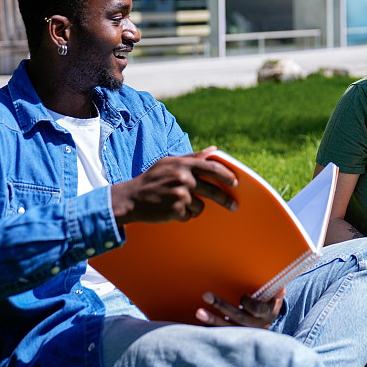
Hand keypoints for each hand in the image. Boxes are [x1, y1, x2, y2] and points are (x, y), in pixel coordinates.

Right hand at [111, 146, 237, 225]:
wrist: (130, 198)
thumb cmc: (152, 179)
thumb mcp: (170, 162)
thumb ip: (193, 157)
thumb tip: (215, 150)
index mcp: (183, 164)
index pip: (213, 168)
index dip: (227, 176)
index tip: (236, 182)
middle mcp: (183, 178)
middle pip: (213, 191)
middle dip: (225, 199)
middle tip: (234, 206)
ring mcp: (179, 195)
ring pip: (201, 206)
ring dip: (194, 208)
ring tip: (178, 203)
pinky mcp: (175, 210)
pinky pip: (189, 216)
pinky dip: (183, 215)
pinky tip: (171, 210)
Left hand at [195, 288, 285, 328]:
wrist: (266, 331)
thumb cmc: (268, 307)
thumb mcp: (275, 300)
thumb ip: (277, 294)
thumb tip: (282, 288)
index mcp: (267, 315)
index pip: (257, 310)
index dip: (248, 302)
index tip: (242, 296)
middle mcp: (255, 326)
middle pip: (237, 317)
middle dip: (221, 306)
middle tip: (206, 295)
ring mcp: (243, 334)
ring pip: (226, 328)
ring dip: (211, 320)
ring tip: (198, 312)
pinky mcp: (233, 338)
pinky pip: (221, 336)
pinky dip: (210, 329)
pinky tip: (200, 322)